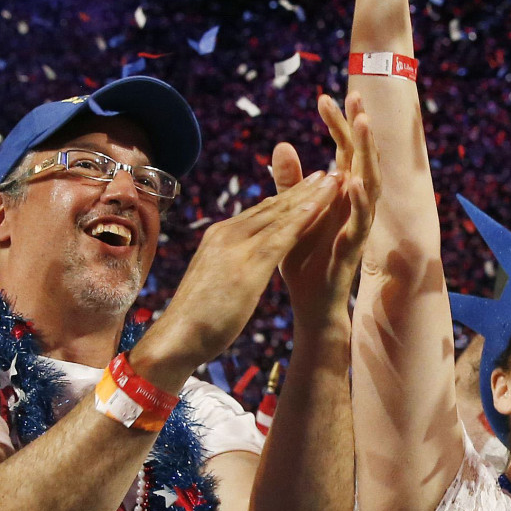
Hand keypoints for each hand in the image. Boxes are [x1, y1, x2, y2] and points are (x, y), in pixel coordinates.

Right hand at [131, 170, 338, 382]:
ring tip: (334, 179)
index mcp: (219, 237)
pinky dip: (302, 220)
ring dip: (310, 196)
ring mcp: (235, 248)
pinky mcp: (246, 266)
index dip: (287, 197)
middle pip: (273, 206)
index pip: (260, 212)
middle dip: (303, 189)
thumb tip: (243, 259)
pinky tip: (321, 208)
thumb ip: (230, 263)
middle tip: (329, 172)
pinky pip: (280, 237)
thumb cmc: (197, 317)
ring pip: (280, 215)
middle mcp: (226, 234)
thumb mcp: (217, 281)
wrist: (176, 338)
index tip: (308, 184)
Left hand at [270, 91, 380, 330]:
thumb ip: (290, 182)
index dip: (338, 124)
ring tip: (363, 125)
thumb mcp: (290, 212)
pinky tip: (352, 179)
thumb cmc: (303, 259)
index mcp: (339, 193)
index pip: (344, 150)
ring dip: (367, 153)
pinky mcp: (354, 246)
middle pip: (363, 157)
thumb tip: (282, 144)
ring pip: (371, 181)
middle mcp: (354, 204)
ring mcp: (358, 224)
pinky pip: (361, 220)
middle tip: (356, 95)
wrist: (311, 301)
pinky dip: (359, 199)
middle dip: (361, 126)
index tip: (325, 96)